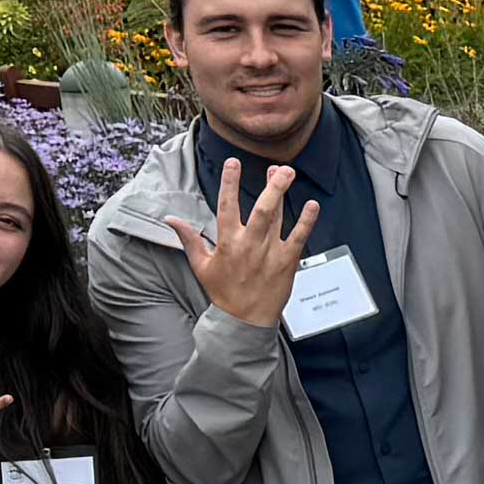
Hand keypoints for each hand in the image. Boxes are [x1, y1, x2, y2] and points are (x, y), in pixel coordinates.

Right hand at [182, 156, 313, 330]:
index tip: (232, 163)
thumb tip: (171, 219)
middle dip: (272, 186)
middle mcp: (250, 244)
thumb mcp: (201, 265)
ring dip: (283, 194)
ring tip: (288, 173)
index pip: (227, 206)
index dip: (229, 183)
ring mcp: (270, 252)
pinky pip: (299, 237)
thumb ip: (189, 239)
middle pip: (262, 209)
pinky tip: (312, 205)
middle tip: (279, 167)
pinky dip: (306, 221)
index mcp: (228, 242)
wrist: (244, 320)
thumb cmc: (223, 291)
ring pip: (279, 218)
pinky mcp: (287, 261)